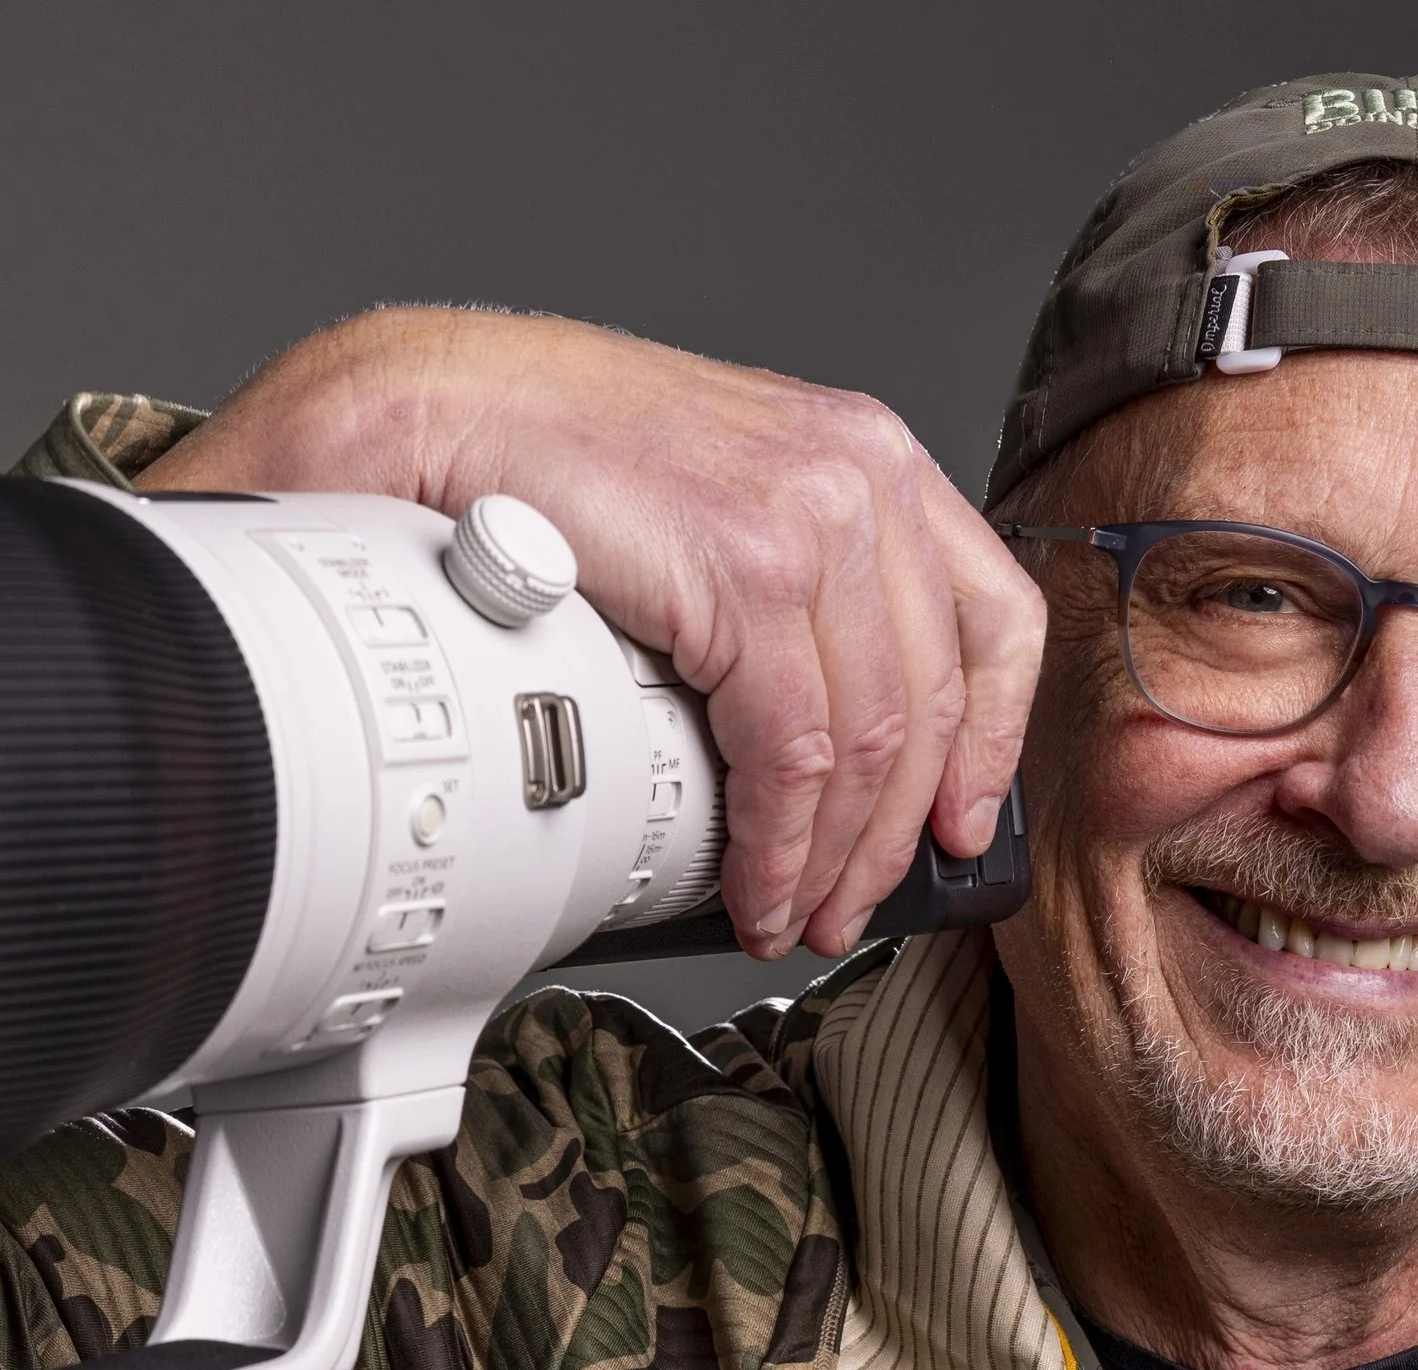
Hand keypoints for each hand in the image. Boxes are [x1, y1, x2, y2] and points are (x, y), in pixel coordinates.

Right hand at [136, 307, 1044, 957]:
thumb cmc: (535, 455)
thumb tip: (817, 721)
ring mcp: (810, 515)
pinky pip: (793, 748)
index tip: (966, 822)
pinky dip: (777, 841)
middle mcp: (857, 473)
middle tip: (850, 902)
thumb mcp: (707, 504)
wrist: (425, 407)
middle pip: (934, 697)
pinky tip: (752, 884)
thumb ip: (782, 584)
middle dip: (896, 831)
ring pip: (871, 738)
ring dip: (832, 856)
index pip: (993, 614)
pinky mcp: (746, 569)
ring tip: (791, 914)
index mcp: (863, 454)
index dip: (990, 740)